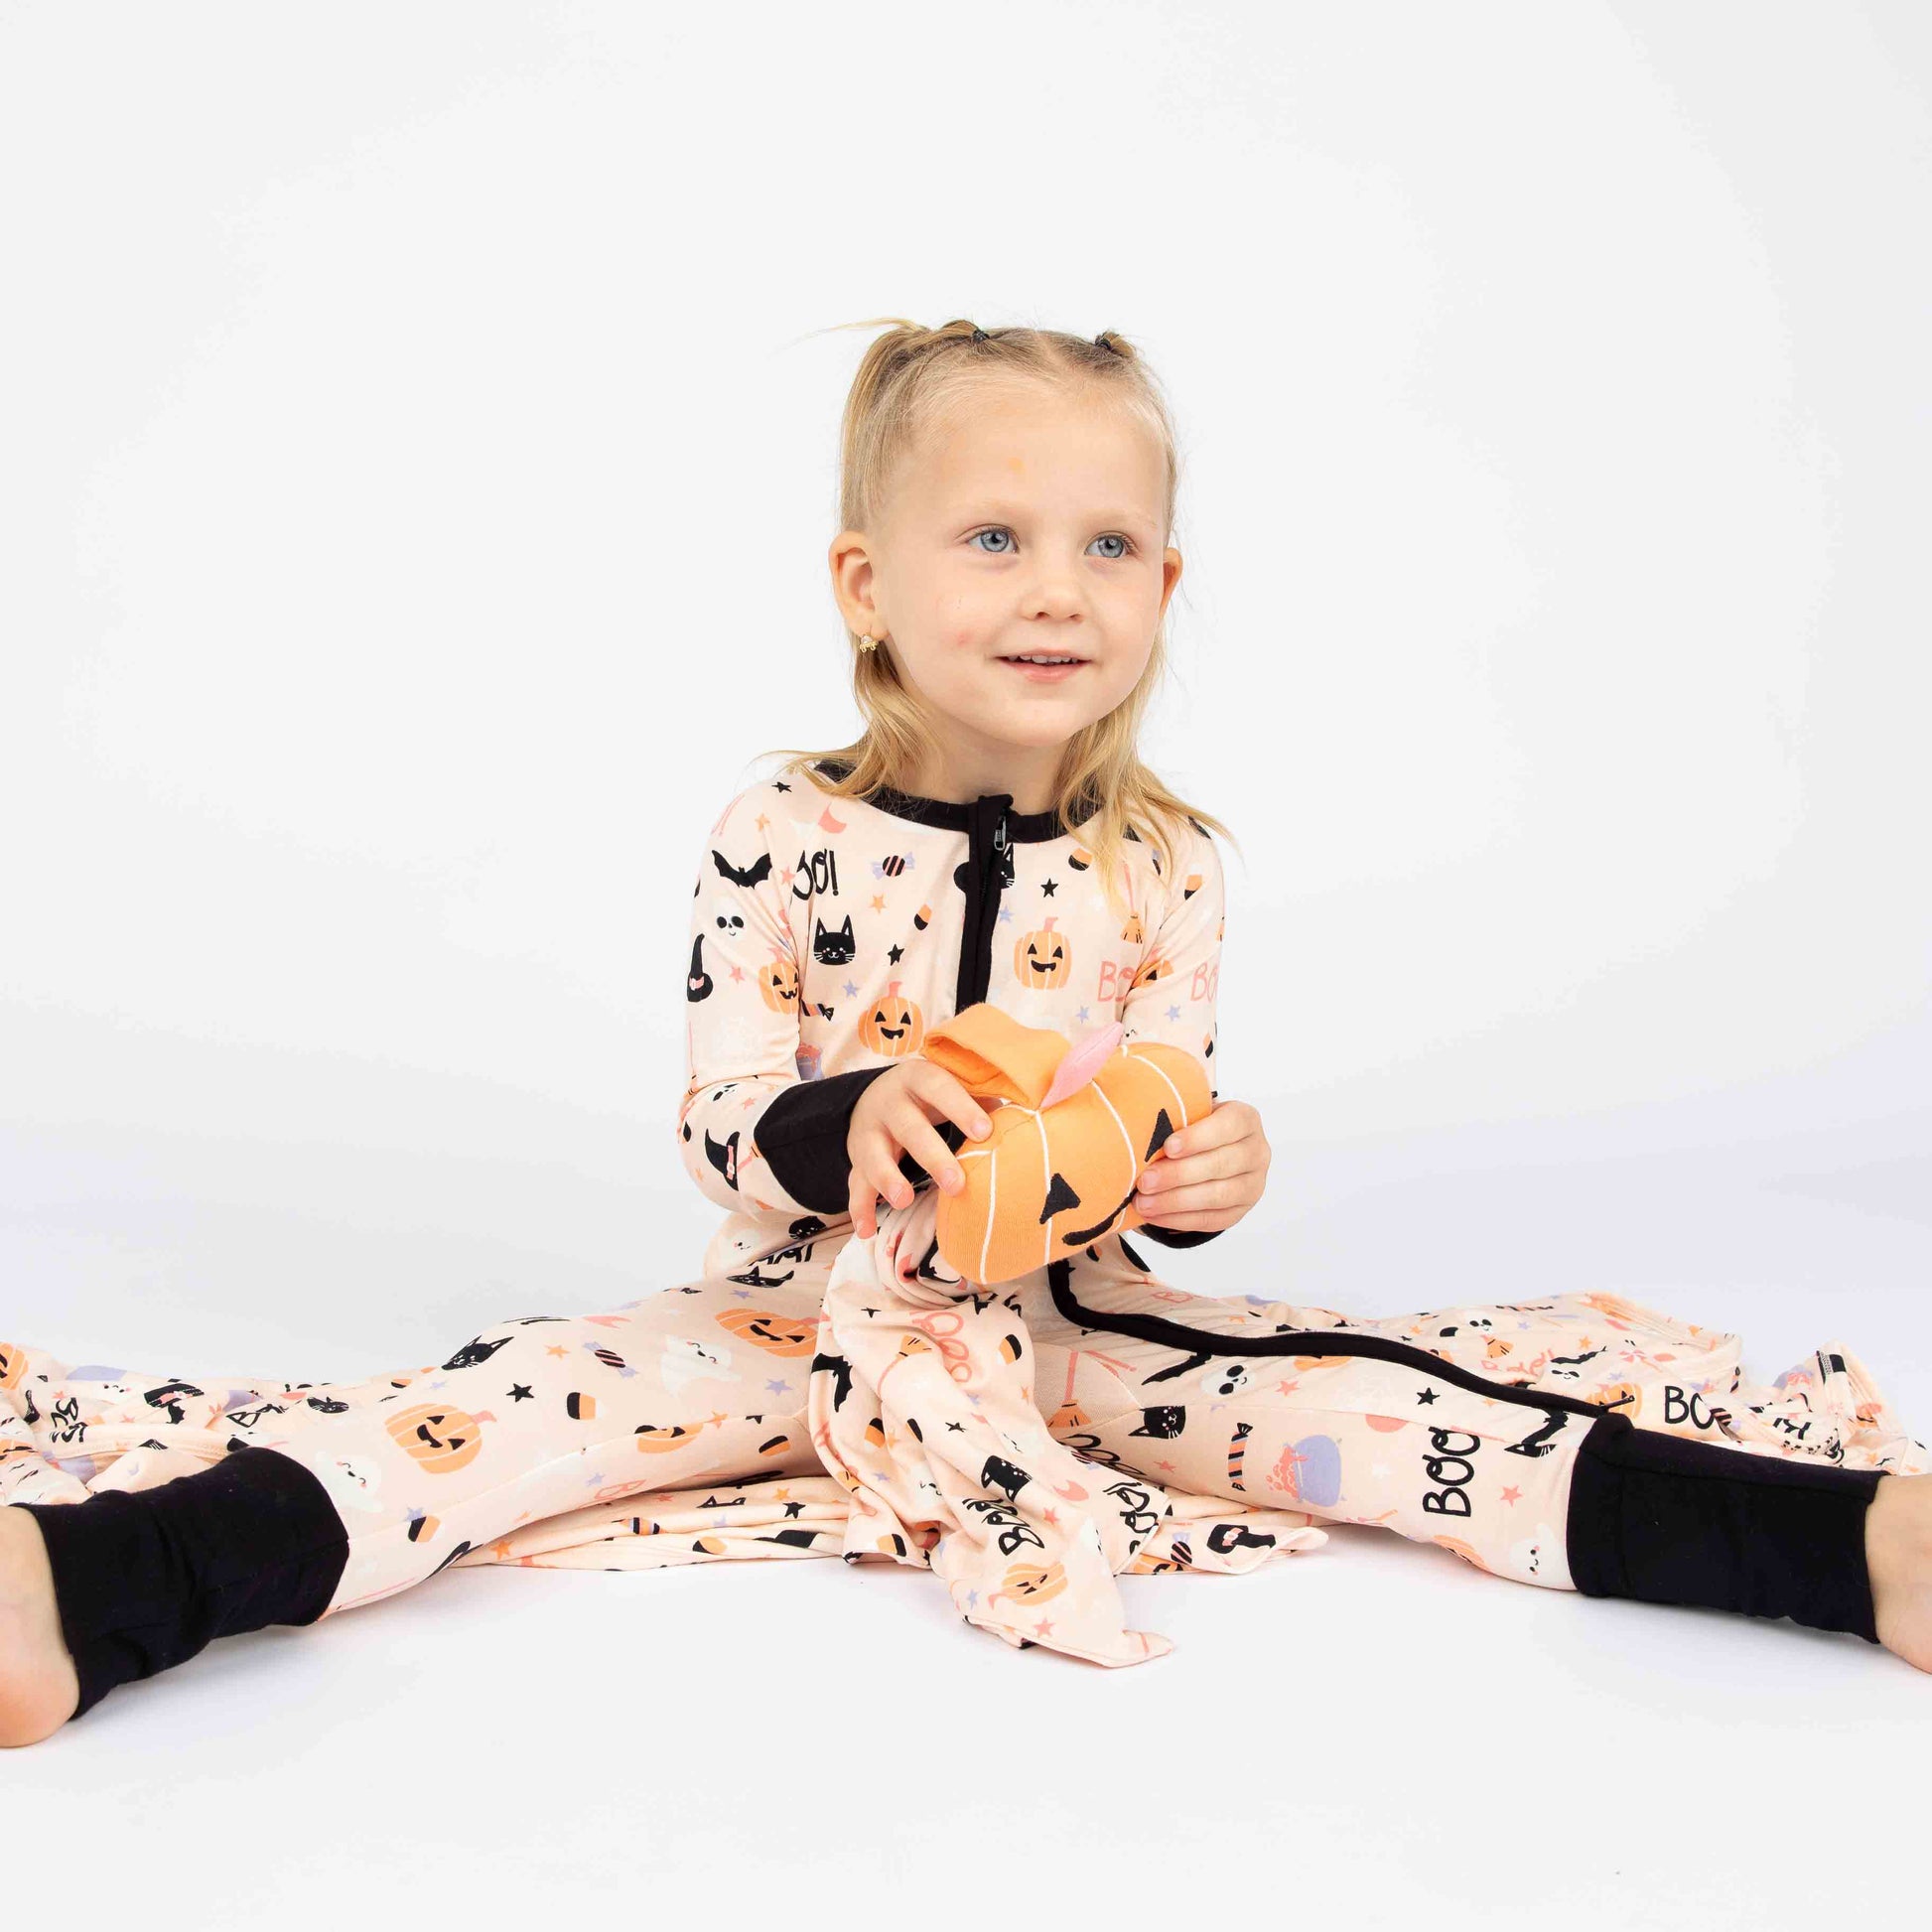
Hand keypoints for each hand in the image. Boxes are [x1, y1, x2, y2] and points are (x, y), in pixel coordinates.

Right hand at [846, 1059, 997, 1239]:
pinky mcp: (856, 1159)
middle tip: (956, 1184)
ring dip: (888, 1179)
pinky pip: (855, 1185)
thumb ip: (982, 1097)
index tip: (985, 1132)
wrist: (876, 1096)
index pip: (939, 1088)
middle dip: (932, 1157)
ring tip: (904, 1201)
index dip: (961, 1108)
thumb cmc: (931, 1095)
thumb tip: (1030, 1114)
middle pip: (909, 1128)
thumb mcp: (950, 1086)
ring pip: (874, 1156)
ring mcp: (868, 1131)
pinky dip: (859, 1209)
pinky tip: (866, 1231)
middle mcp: (889, 1102)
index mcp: (918, 1078)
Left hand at [1131, 1098, 1268, 1233]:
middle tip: (1145, 1181)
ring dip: (1176, 1201)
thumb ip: (1172, 1109)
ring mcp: (1252, 1184)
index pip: (1228, 1126)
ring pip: (1217, 1196)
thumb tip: (1138, 1116)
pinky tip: (1154, 1215)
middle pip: (1220, 1165)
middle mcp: (1256, 1151)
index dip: (1198, 1138)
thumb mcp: (1188, 1109)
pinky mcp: (1240, 1210)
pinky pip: (1211, 1220)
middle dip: (1178, 1175)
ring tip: (1143, 1202)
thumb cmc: (1192, 1127)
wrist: (1207, 1150)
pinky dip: (1179, 1219)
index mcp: (1246, 1119)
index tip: (1167, 1147)